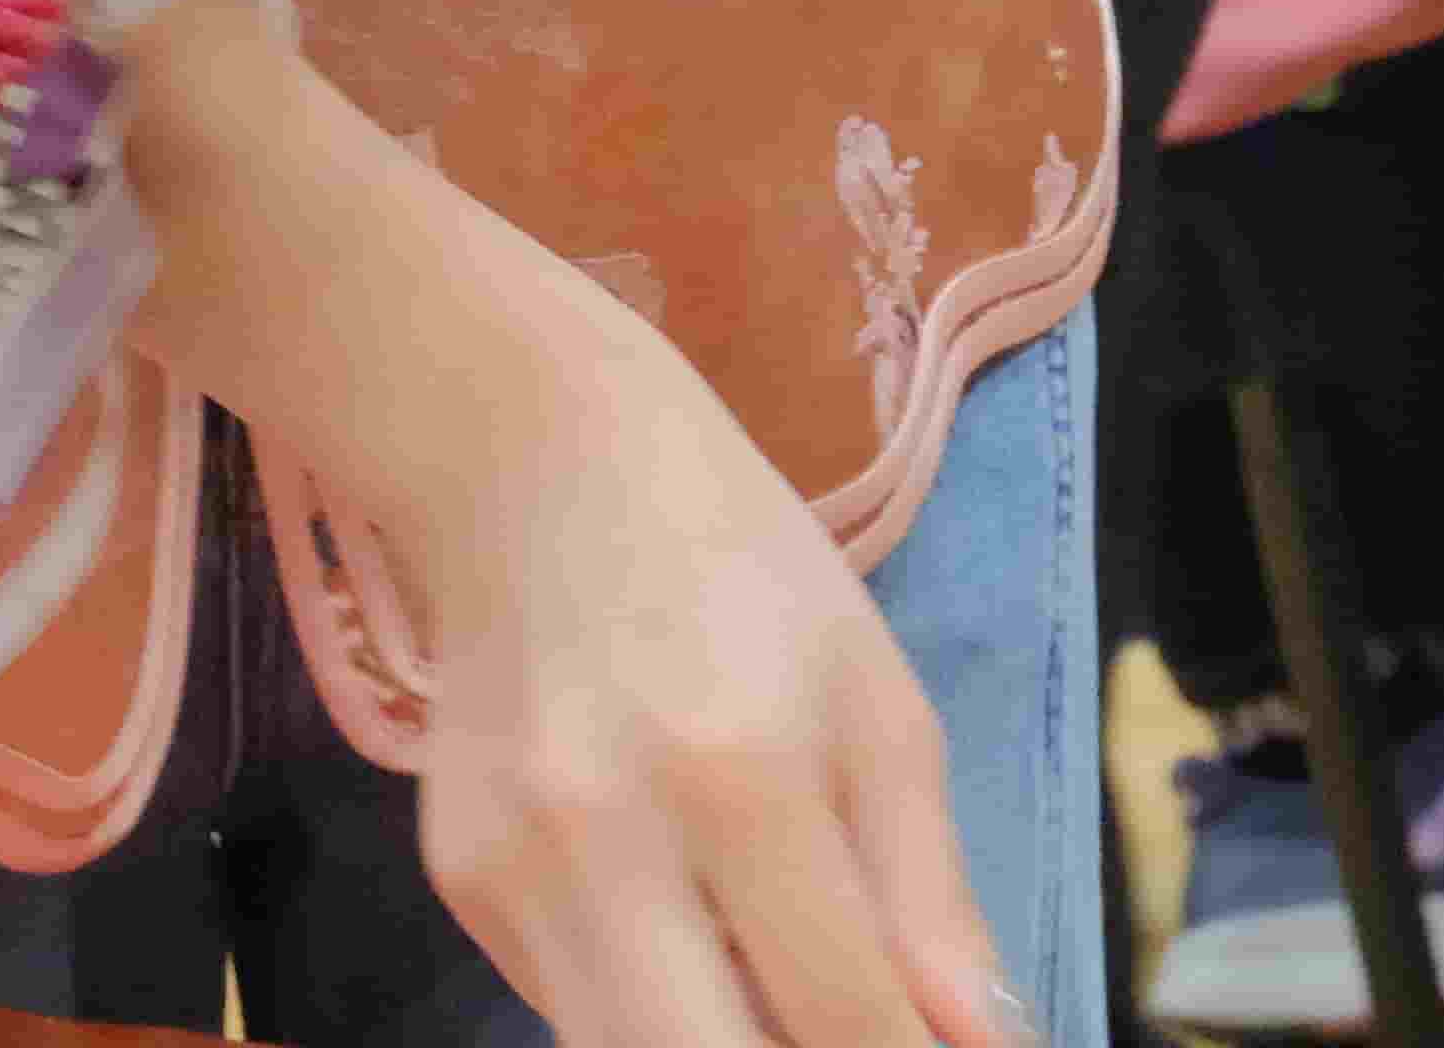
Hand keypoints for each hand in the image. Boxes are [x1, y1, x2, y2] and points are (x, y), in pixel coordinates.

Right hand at [125, 8, 1019, 1047]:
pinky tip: (688, 928)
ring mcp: (513, 873)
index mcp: (744, 775)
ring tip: (779, 982)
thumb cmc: (740, 569)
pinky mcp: (458, 888)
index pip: (847, 1020)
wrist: (524, 454)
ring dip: (728, 1040)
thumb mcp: (878, 703)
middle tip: (854, 1024)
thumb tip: (986, 1046)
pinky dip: (656, 1007)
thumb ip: (932, 897)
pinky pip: (575, 1012)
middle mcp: (608, 841)